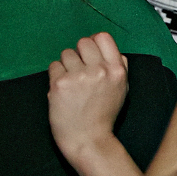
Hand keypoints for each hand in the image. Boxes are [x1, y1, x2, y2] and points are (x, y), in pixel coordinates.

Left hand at [48, 32, 129, 163]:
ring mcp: (79, 76)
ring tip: (72, 81)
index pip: (103, 37)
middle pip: (83, 42)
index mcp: (117, 70)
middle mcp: (100, 70)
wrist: (88, 138)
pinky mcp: (60, 83)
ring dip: (67, 64)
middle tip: (79, 68)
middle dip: (80, 53)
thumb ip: (119, 67)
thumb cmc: (104, 115)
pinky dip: (56, 75)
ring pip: (66, 53)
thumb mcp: (122, 89)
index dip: (94, 42)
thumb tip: (109, 49)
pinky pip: (54, 66)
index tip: (90, 52)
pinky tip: (63, 88)